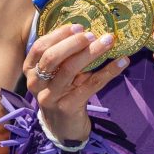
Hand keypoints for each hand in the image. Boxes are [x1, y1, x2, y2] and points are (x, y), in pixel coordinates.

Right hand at [24, 24, 128, 141]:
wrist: (63, 127)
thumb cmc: (61, 92)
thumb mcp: (56, 74)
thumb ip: (64, 55)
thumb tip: (88, 30)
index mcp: (31, 69)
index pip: (40, 47)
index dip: (59, 35)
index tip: (78, 26)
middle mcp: (36, 83)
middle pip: (52, 58)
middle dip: (73, 43)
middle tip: (92, 34)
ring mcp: (51, 97)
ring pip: (70, 70)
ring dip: (91, 53)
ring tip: (108, 41)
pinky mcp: (68, 107)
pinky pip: (91, 85)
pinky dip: (109, 71)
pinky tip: (122, 62)